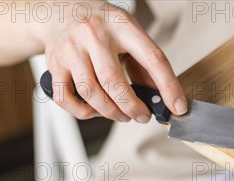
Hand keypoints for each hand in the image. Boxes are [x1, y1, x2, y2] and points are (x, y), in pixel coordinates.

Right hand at [39, 1, 186, 121]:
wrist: (57, 10)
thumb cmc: (100, 25)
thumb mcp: (128, 33)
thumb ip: (144, 63)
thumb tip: (161, 97)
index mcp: (122, 25)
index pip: (152, 58)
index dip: (168, 86)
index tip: (178, 107)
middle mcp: (94, 34)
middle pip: (114, 82)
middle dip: (132, 107)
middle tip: (142, 116)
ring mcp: (71, 49)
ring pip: (91, 93)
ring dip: (111, 112)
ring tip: (122, 115)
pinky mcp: (55, 64)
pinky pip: (67, 98)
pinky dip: (83, 112)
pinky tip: (95, 110)